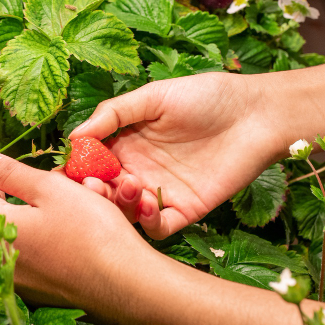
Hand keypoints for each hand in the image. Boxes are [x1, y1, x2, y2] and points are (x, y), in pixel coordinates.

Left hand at [0, 148, 151, 312]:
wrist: (125, 284)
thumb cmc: (90, 231)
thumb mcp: (49, 189)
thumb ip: (11, 173)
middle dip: (1, 188)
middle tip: (3, 167)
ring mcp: (15, 277)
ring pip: (12, 230)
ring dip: (22, 210)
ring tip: (34, 192)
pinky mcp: (36, 288)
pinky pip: (28, 250)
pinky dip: (36, 232)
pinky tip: (54, 222)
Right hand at [70, 72, 285, 238]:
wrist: (256, 114)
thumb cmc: (206, 96)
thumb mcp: (153, 96)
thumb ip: (113, 114)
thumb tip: (72, 137)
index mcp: (127, 144)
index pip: (92, 162)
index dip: (77, 168)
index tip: (68, 169)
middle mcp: (140, 170)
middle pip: (104, 191)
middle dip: (93, 191)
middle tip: (90, 185)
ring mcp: (162, 192)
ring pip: (126, 212)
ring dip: (118, 205)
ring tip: (126, 186)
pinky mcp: (187, 209)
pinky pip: (159, 227)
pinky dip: (148, 223)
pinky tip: (147, 204)